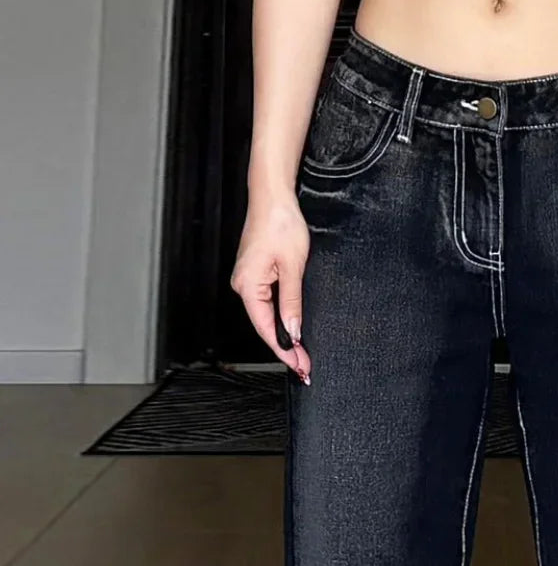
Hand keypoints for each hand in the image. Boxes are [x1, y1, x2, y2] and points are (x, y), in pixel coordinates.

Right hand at [231, 193, 311, 382]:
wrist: (272, 197)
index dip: (284, 351)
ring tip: (301, 356)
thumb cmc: (280, 224)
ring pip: (266, 317)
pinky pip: (267, 304)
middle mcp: (243, 285)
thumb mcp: (293, 267)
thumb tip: (293, 332)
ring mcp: (248, 280)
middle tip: (305, 368)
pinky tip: (292, 332)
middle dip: (286, 349)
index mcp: (248, 285)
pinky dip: (280, 320)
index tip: (300, 367)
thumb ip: (292, 302)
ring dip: (284, 336)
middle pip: (265, 326)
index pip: (267, 329)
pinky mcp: (255, 274)